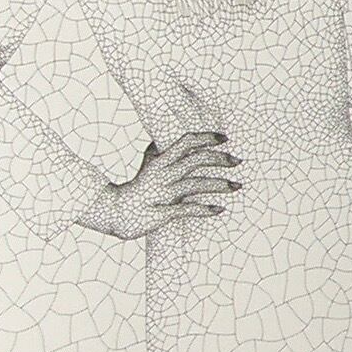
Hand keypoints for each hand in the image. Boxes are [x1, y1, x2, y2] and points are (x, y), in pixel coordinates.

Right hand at [83, 132, 239, 239]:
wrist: (114, 212)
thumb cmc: (136, 187)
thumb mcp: (148, 165)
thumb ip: (161, 151)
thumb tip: (168, 138)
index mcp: (160, 161)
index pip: (185, 142)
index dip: (206, 138)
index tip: (225, 138)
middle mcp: (162, 175)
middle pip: (194, 161)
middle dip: (219, 159)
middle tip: (238, 161)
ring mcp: (162, 194)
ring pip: (194, 184)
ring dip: (218, 184)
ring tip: (236, 185)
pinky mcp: (161, 213)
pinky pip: (186, 210)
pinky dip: (204, 209)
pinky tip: (219, 209)